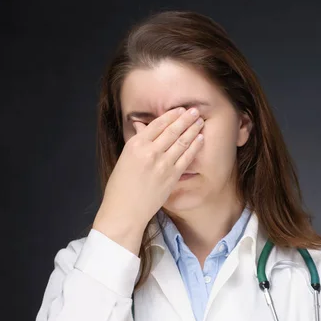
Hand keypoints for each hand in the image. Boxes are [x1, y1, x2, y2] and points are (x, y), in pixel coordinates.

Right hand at [93, 107, 203, 252]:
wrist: (125, 211)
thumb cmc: (121, 187)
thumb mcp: (125, 159)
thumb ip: (138, 143)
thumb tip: (143, 127)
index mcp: (135, 145)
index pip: (157, 124)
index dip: (171, 115)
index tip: (180, 109)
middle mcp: (150, 152)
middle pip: (172, 130)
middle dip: (186, 118)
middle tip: (195, 110)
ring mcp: (162, 164)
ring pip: (182, 142)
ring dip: (193, 129)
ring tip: (200, 121)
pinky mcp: (172, 176)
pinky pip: (187, 157)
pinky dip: (195, 146)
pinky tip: (200, 138)